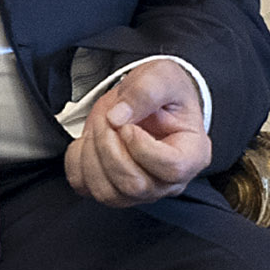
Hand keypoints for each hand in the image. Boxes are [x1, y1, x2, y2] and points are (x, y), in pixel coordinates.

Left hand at [65, 58, 210, 208]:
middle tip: (109, 117)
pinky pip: (84, 186)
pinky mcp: (111, 189)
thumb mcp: (162, 76)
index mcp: (192, 155)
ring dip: (92, 154)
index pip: (171, 169)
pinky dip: (77, 160)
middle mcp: (168, 182)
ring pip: (108, 193)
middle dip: (110, 147)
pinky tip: (89, 140)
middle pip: (135, 185)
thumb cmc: (164, 92)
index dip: (142, 148)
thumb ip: (145, 91)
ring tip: (101, 126)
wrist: (147, 101)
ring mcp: (140, 191)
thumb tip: (117, 117)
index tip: (128, 125)